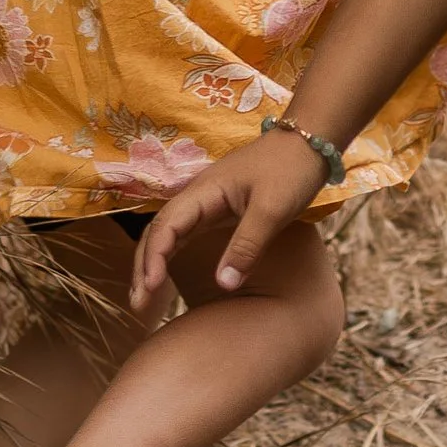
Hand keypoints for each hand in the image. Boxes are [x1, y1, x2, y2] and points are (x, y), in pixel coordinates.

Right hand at [133, 129, 322, 308]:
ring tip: (144, 298)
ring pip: (170, 234)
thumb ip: (247, 246)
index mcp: (205, 191)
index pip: (167, 225)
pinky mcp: (219, 210)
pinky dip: (172, 256)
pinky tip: (167, 276)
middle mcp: (199, 196)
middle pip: (159, 231)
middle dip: (144, 265)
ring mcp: (207, 202)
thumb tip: (223, 285)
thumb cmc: (290, 170)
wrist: (309, 142)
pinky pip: (186, 234)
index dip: (154, 257)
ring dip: (154, 263)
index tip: (149, 288)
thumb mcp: (272, 210)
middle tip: (137, 304)